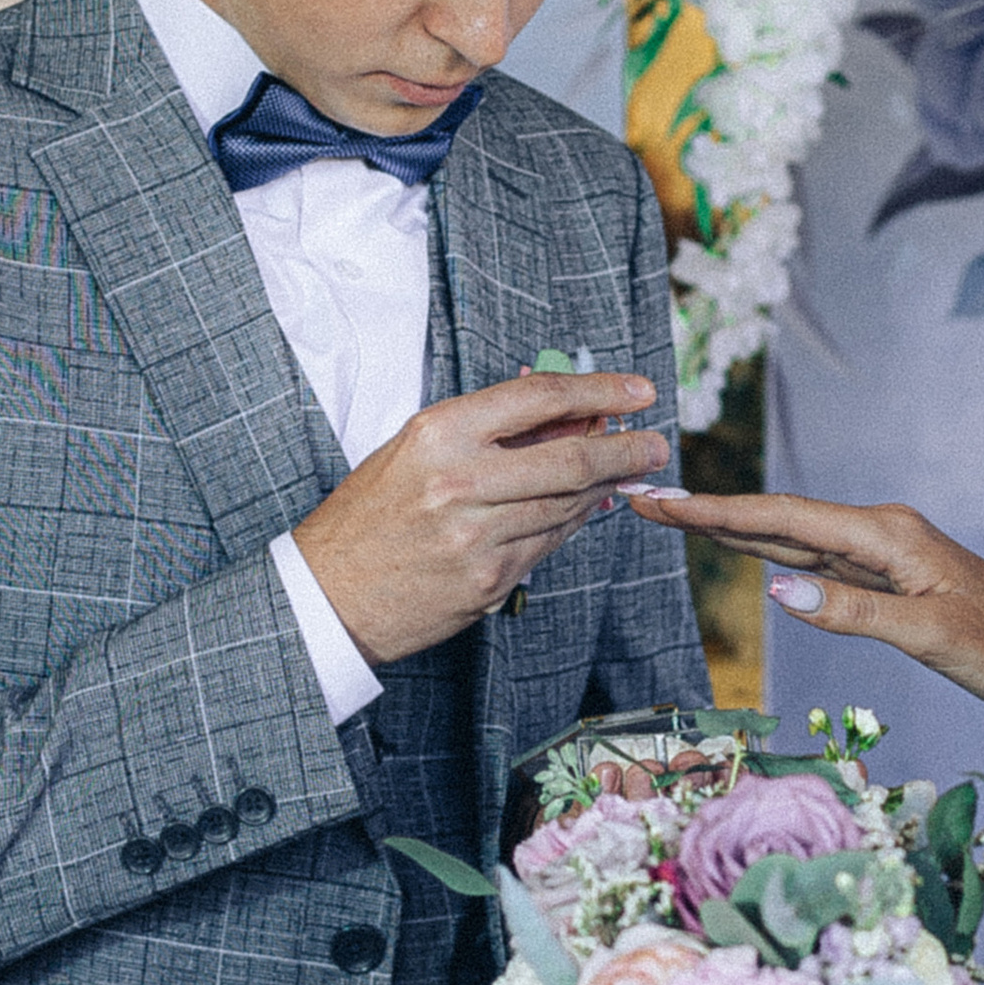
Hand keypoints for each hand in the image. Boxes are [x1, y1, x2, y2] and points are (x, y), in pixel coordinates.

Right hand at [294, 370, 672, 665]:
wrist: (327, 594)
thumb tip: (567, 411)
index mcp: (439, 434)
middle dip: (626, 448)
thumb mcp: (416, 449)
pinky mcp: (488, 581)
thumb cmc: (368, 515)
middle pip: (571, 458)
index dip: (599, 390)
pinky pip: (549, 545)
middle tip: (656, 442)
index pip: (539, 399)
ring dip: (604, 488)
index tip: (637, 390)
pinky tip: (579, 511)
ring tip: (623, 472)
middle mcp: (460, 482)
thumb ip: (489, 430)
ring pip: (568, 506)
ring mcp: (477, 537)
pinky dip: (570, 524)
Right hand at [627, 488, 983, 709]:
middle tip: (643, 500)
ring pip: (792, 538)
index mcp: (886, 536)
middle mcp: (878, 534)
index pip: (785, 519)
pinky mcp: (885, 579)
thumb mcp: (929, 635)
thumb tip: (778, 594)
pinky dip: (768, 552)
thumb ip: (852, 613)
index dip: (718, 512)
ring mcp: (881, 556)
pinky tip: (741, 548)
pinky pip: (814, 560)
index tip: (662, 501)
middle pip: (779, 519)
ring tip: (673, 516)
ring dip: (732, 528)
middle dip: (709, 511)